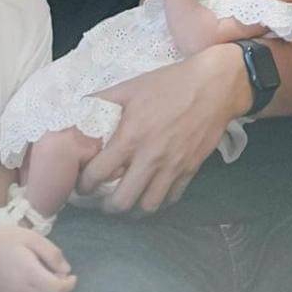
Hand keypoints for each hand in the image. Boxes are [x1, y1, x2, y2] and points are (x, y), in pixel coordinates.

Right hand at [0, 223, 75, 291]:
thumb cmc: (6, 238)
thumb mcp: (33, 238)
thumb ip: (52, 253)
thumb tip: (67, 270)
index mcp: (30, 274)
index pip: (57, 290)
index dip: (69, 285)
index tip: (72, 276)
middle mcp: (22, 291)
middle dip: (60, 290)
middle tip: (57, 275)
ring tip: (46, 283)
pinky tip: (34, 291)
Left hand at [77, 44, 249, 212]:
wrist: (213, 86)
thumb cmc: (169, 83)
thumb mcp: (131, 87)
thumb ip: (102, 100)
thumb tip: (78, 110)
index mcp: (130, 137)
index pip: (98, 174)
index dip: (84, 184)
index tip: (82, 185)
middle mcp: (150, 158)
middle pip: (122, 201)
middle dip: (106, 206)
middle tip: (102, 199)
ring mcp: (172, 167)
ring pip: (148, 206)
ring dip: (133, 208)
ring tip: (127, 201)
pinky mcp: (190, 170)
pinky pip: (171, 198)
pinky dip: (159, 200)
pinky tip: (152, 192)